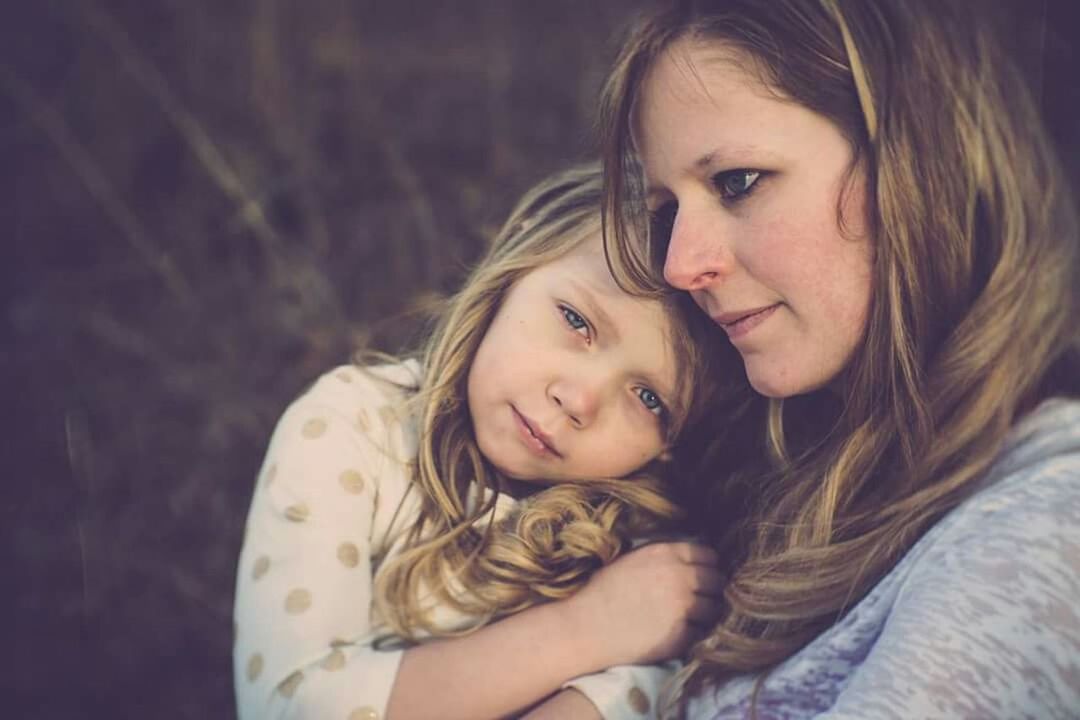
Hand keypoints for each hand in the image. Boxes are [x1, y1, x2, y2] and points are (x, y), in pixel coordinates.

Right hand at [561, 541, 722, 667]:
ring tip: (691, 618)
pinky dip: (694, 634)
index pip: (709, 555)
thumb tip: (688, 562)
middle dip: (711, 589)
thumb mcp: (631, 560)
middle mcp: (679, 577)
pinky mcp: (681, 635)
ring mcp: (682, 607)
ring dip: (706, 613)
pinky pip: (701, 633)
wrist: (586, 627)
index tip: (703, 576)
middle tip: (700, 599)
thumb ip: (663, 558)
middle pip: (717, 581)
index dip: (708, 566)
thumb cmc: (602, 592)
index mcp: (665, 554)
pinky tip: (679, 633)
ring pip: (714, 608)